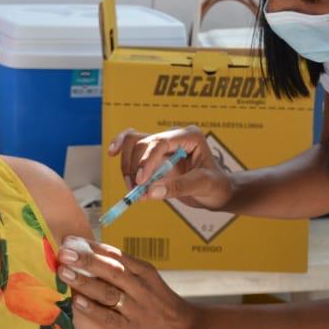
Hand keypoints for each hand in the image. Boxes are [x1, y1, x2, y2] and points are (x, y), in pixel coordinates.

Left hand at [58, 237, 199, 328]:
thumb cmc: (161, 302)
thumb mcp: (148, 279)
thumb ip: (124, 269)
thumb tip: (90, 256)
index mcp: (143, 271)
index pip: (114, 254)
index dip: (91, 246)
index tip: (69, 239)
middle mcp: (140, 286)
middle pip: (110, 270)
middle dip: (85, 260)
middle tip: (63, 252)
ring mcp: (137, 308)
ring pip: (108, 292)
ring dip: (85, 282)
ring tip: (64, 273)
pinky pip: (110, 318)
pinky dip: (93, 309)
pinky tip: (77, 302)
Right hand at [109, 126, 233, 210]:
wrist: (216, 191)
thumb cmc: (215, 185)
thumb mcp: (202, 185)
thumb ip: (178, 187)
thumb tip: (150, 192)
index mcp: (189, 136)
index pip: (161, 142)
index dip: (146, 160)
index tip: (141, 181)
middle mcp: (173, 136)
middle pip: (143, 143)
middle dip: (135, 168)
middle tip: (136, 192)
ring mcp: (162, 144)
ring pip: (134, 144)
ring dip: (128, 166)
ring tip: (133, 190)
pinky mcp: (154, 155)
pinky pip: (133, 148)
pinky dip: (123, 153)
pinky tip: (112, 153)